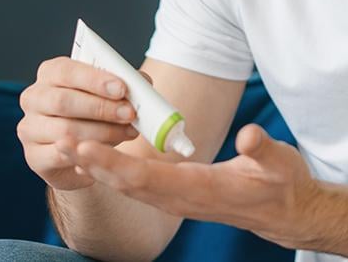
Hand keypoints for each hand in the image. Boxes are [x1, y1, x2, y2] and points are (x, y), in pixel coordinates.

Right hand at [17, 56, 140, 190]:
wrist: (83, 149)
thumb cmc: (97, 111)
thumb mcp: (111, 91)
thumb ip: (126, 82)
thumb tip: (142, 83)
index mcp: (51, 73)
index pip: (67, 71)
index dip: (95, 79)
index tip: (121, 88)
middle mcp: (34, 97)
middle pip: (63, 101)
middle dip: (101, 108)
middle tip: (130, 114)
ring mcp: (30, 127)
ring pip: (64, 131)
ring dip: (102, 133)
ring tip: (128, 132)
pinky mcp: (33, 156)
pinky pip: (60, 155)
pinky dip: (87, 153)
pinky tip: (107, 151)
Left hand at [58, 123, 319, 247]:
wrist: (285, 213)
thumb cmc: (282, 184)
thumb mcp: (279, 162)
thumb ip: (262, 149)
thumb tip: (248, 136)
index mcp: (201, 189)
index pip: (148, 177)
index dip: (114, 163)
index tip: (85, 148)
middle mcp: (183, 199)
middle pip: (129, 183)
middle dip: (94, 163)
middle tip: (62, 139)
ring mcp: (180, 200)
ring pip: (130, 186)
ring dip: (99, 167)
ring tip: (70, 144)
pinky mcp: (180, 196)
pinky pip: (140, 185)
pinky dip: (116, 171)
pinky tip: (100, 157)